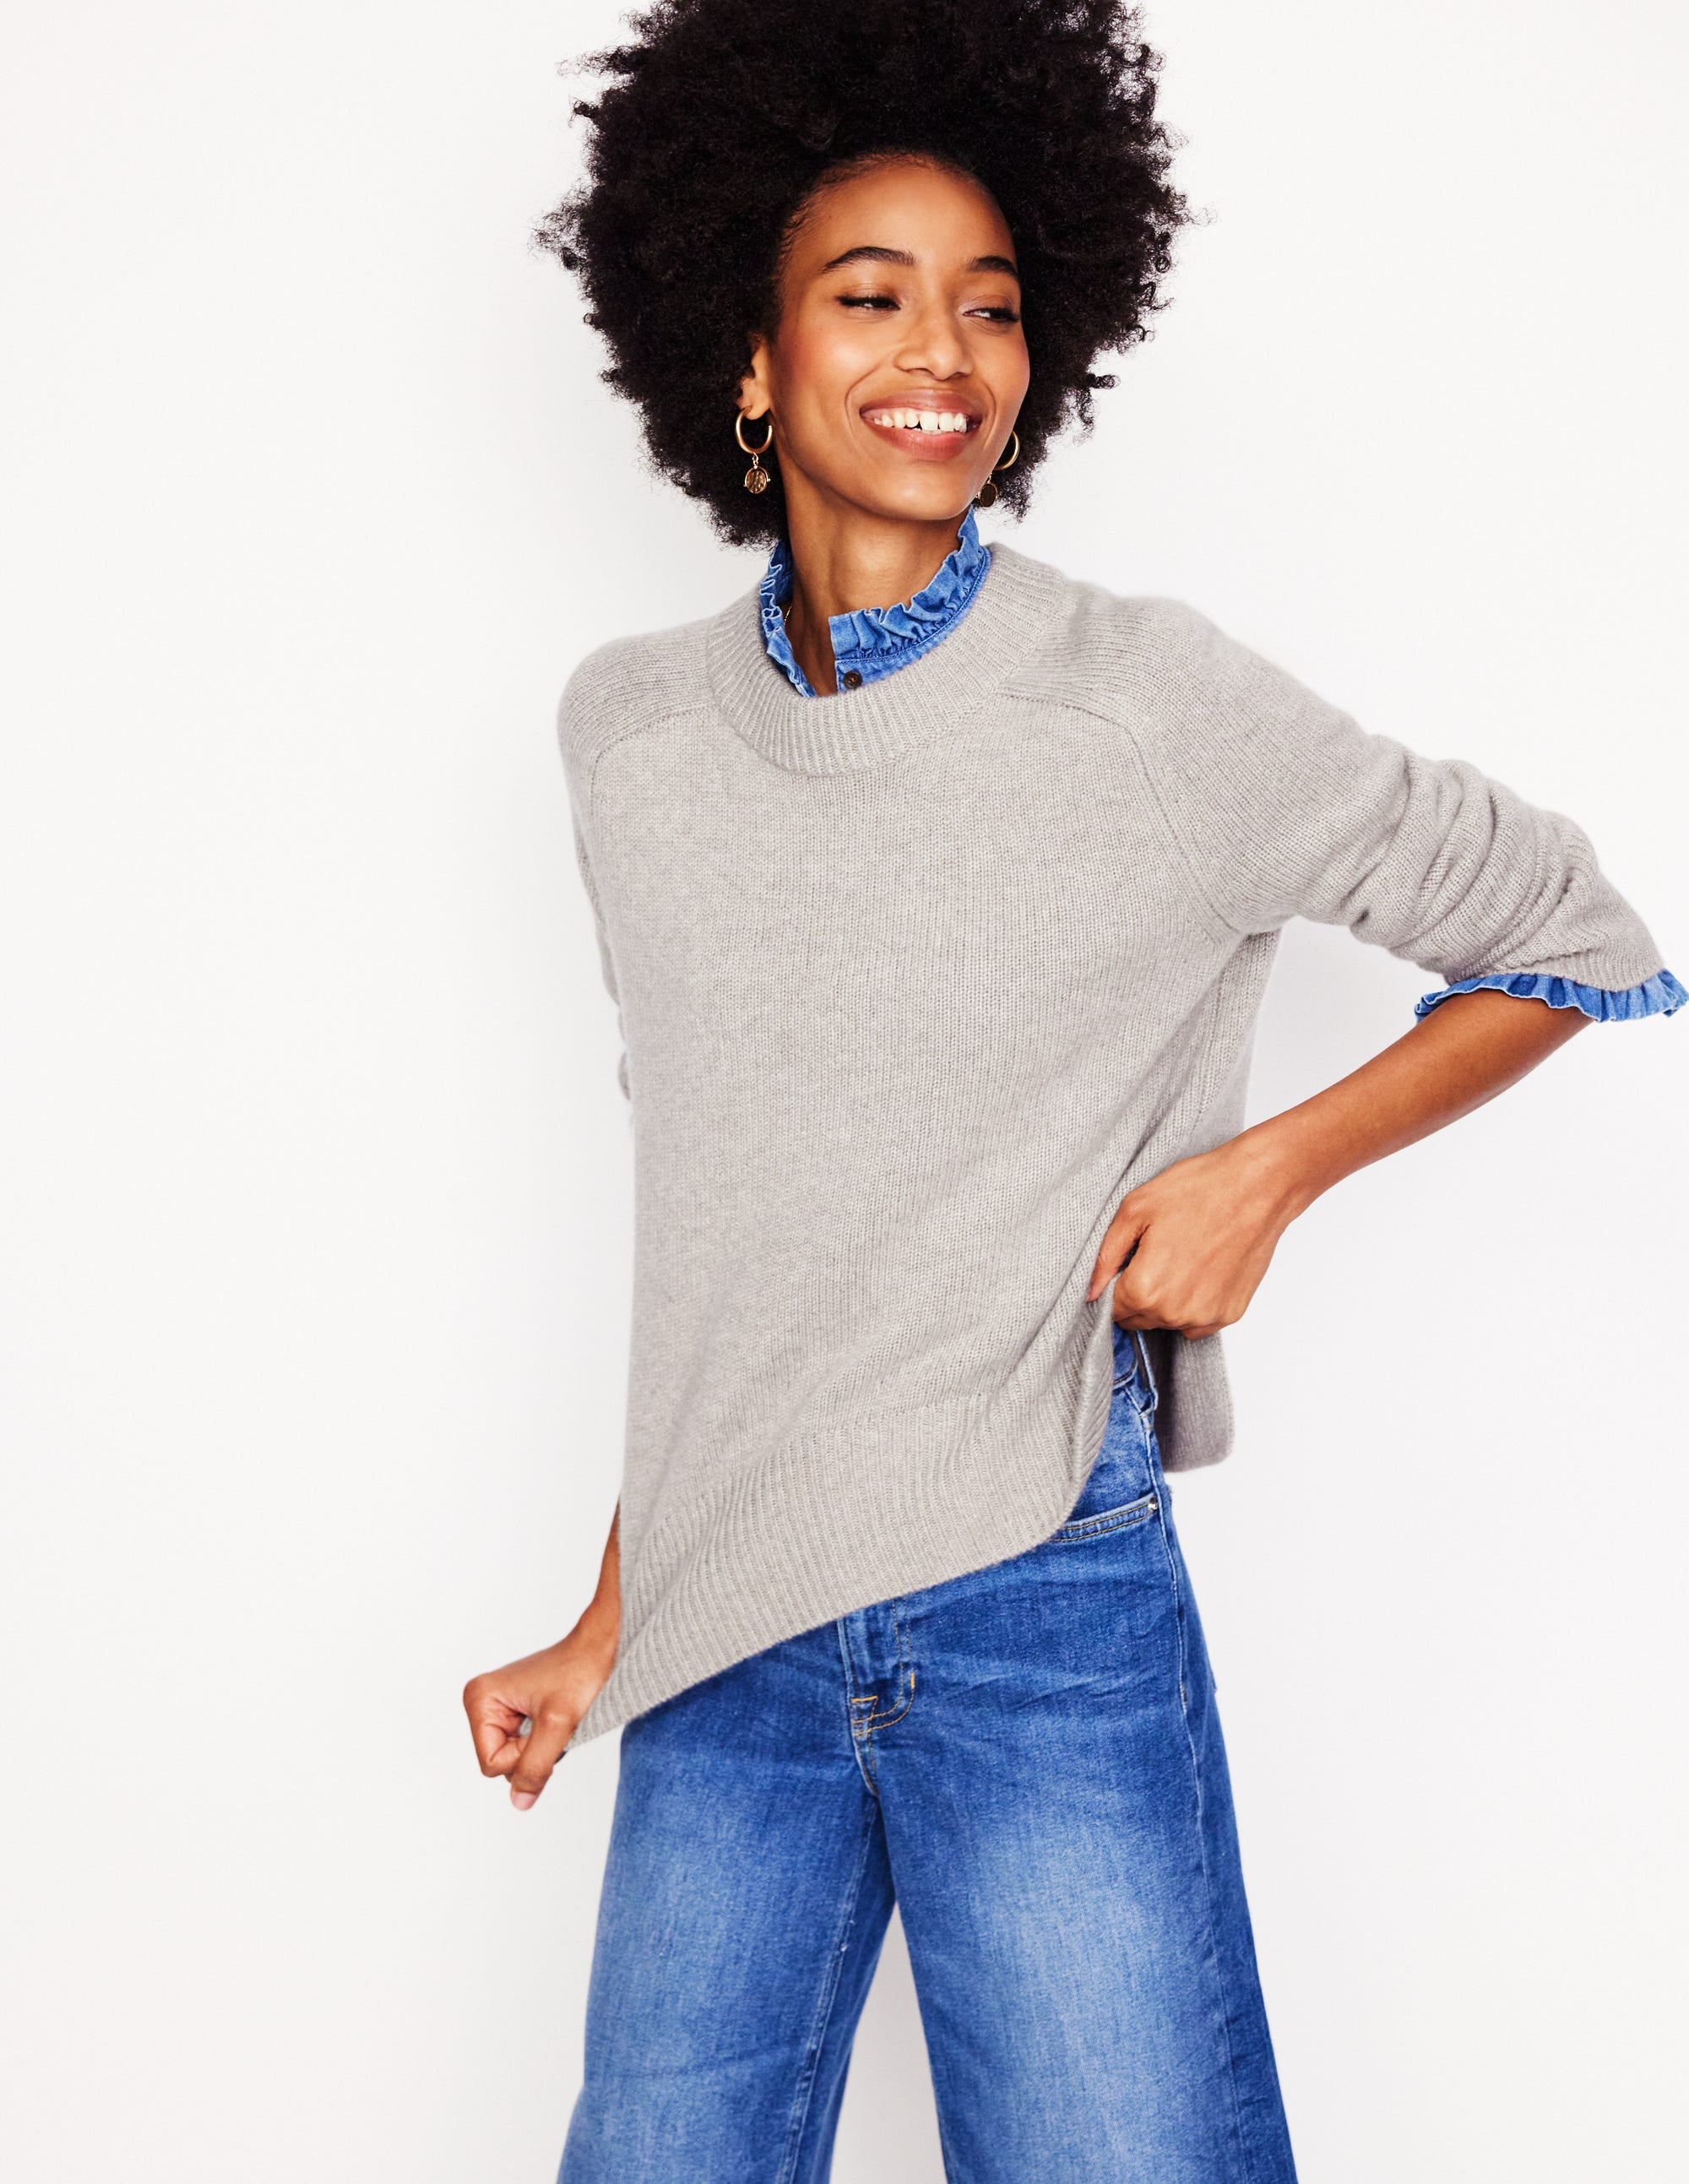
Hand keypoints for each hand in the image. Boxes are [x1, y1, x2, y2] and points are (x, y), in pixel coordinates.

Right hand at [463, 1612, 617, 1810]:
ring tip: (556, 1717)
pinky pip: (524, 1747)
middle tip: (554, 1720)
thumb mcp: (558, 1725)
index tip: (546, 1724)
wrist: (602, 1647)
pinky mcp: (515, 1712)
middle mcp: (482, 1702)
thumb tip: (518, 1803)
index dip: (523, 1755)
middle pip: (500, 1763)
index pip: (492, 1763)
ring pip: (514, 1758)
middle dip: (532, 1752)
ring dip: (540, 1747)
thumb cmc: (581, 1672)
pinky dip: (544, 1741)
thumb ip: (535, 1766)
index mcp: (480, 1699)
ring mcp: (498, 1708)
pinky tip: (555, 1718)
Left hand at [1085, 1133, 1302, 1339]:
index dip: (1114, 1286)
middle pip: (1138, 1319)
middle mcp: (1174, 1313)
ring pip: (1167, 1321)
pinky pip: (1197, 1322)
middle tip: (1156, 1254)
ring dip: (1166, 1300)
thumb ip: (1106, 1257)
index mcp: (1145, 1289)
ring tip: (1182, 1256)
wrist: (1258, 1186)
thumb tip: (1090, 1291)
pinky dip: (1193, 1302)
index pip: (1111, 1311)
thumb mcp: (1135, 1210)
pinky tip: (1201, 1269)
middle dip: (1138, 1293)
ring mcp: (1206, 1317)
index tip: (1128, 1264)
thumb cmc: (1199, 1189)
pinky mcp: (1230, 1314)